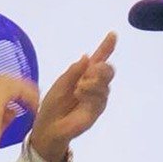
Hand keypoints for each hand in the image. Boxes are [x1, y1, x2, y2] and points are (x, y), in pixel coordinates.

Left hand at [28, 31, 116, 161]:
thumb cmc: (52, 105)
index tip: (113, 34)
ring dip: (92, 83)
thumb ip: (73, 72)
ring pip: (105, 84)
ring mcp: (97, 98)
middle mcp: (93, 85)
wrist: (49, 127)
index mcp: (83, 75)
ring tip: (78, 89)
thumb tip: (87, 57)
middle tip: (91, 71)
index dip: (106, 47)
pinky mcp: (97, 110)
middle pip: (108, 70)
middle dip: (102, 68)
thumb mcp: (60, 84)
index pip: (98, 59)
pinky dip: (90, 94)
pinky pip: (101, 98)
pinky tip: (80, 95)